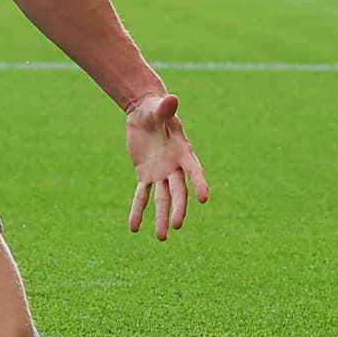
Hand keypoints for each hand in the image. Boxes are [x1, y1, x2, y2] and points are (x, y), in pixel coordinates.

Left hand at [124, 92, 207, 240]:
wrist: (145, 112)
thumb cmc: (156, 108)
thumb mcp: (159, 108)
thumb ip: (165, 107)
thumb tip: (172, 98)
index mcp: (183, 151)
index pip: (193, 170)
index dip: (199, 183)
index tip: (204, 198)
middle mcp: (174, 167)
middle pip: (178, 191)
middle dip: (178, 208)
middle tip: (176, 225)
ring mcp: (161, 173)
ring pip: (162, 199)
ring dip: (161, 217)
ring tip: (161, 238)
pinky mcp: (146, 175)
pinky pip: (142, 196)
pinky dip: (138, 211)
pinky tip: (134, 228)